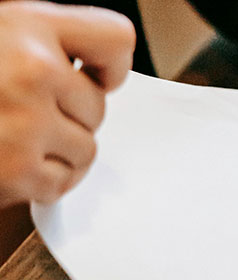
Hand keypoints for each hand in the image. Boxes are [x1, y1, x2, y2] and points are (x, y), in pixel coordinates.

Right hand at [0, 1, 134, 207]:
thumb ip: (42, 44)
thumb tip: (96, 73)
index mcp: (27, 27)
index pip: (116, 40)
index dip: (110, 65)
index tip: (98, 77)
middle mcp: (33, 72)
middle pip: (98, 107)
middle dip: (68, 115)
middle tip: (26, 112)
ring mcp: (26, 125)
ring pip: (85, 149)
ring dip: (58, 152)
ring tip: (14, 138)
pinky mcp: (16, 172)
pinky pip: (62, 182)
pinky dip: (41, 181)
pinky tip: (11, 162)